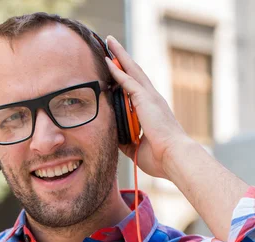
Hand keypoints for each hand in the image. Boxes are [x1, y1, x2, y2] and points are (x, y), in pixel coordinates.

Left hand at [105, 35, 191, 179]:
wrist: (174, 157)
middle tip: (112, 44)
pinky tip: (108, 61)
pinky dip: (118, 71)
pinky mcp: (146, 100)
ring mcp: (150, 98)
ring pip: (132, 71)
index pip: (137, 88)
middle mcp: (153, 100)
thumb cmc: (161, 158)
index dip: (126, 76)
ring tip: (110, 42)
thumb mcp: (137, 148)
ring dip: (120, 56)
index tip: (116, 66)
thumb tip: (113, 139)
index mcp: (153, 111)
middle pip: (135, 72)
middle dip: (123, 58)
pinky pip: (129, 82)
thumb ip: (126, 140)